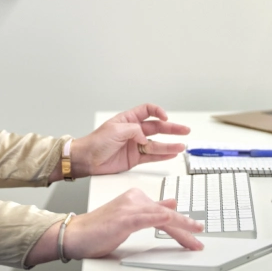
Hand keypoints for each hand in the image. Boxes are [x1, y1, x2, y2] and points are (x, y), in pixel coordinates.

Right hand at [25, 189, 203, 265]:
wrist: (76, 234)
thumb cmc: (98, 229)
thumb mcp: (128, 219)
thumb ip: (149, 210)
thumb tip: (170, 204)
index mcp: (134, 197)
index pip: (163, 209)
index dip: (181, 221)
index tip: (194, 230)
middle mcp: (134, 198)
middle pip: (166, 212)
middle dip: (185, 227)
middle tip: (198, 239)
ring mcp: (130, 206)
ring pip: (164, 215)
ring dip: (183, 227)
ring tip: (196, 237)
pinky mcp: (127, 217)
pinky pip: (154, 217)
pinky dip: (170, 221)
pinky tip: (181, 226)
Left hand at [71, 104, 189, 176]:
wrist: (87, 159)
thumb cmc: (96, 142)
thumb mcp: (115, 130)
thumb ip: (134, 131)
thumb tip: (146, 138)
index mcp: (128, 120)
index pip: (147, 111)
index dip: (158, 112)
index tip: (165, 117)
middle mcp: (133, 132)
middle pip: (156, 128)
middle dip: (171, 129)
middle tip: (184, 130)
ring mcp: (135, 145)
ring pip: (156, 144)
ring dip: (169, 145)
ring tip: (181, 146)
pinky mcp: (134, 158)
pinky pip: (152, 156)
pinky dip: (162, 155)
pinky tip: (172, 154)